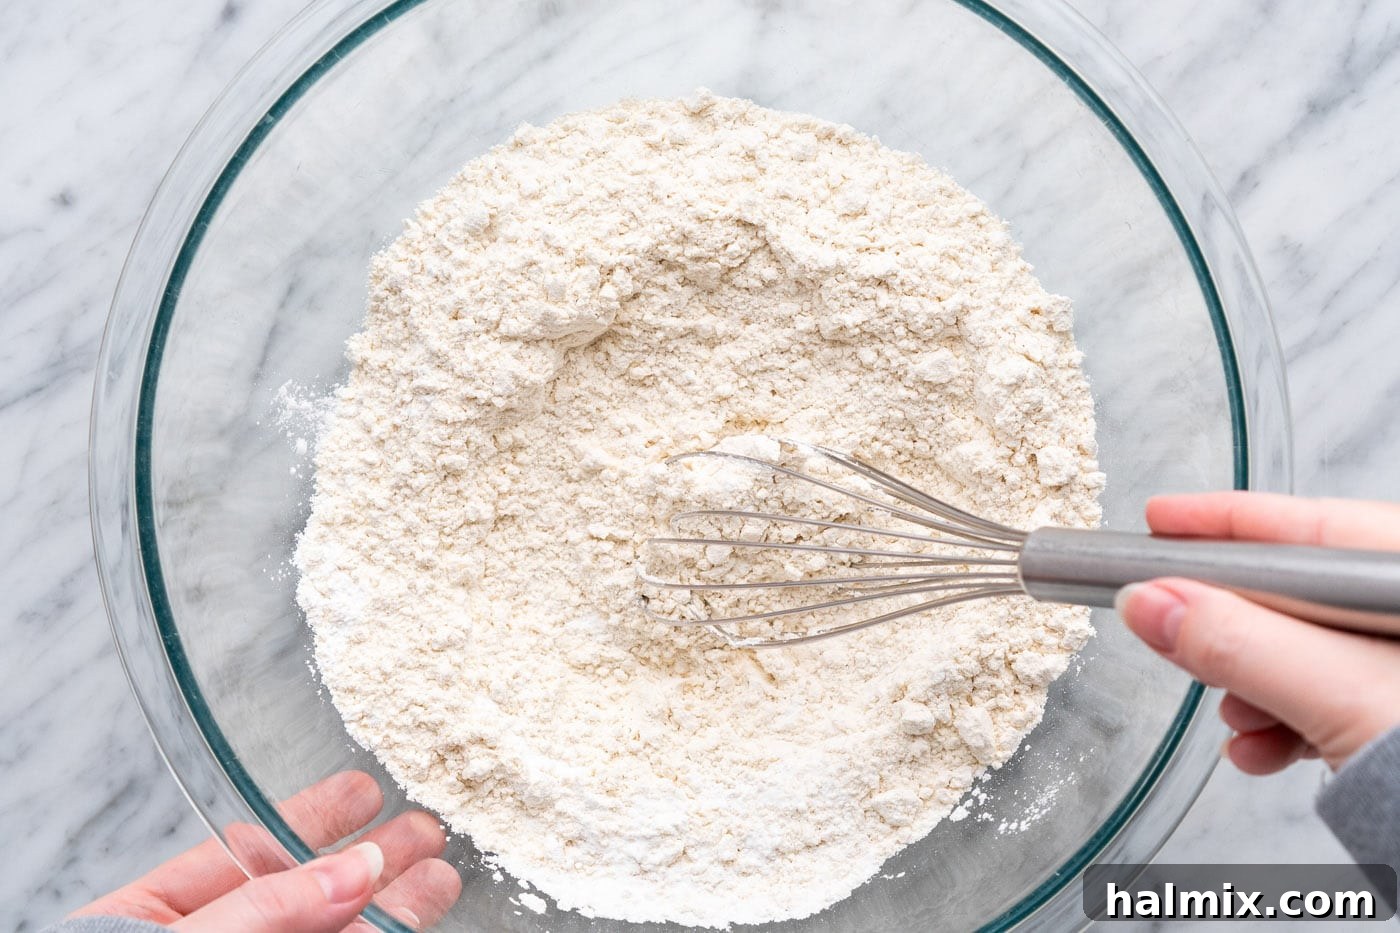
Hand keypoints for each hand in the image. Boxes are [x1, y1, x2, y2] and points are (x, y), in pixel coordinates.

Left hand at [69, 771, 460, 930]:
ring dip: (389, 910)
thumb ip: (263, 908)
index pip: (241, 856)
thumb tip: (351, 868)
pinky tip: (404, 929)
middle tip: (424, 834)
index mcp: (153, 925)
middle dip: (366, 862)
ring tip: (439, 880)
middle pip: (300, 896)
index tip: (362, 794)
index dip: (307, 819)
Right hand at [1116, 492, 1399, 774]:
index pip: (1315, 525)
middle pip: (1306, 593)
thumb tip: (1155, 603)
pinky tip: (1266, 746)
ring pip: (1314, 651)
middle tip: (1178, 630)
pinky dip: (1288, 719)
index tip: (1164, 520)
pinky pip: (1335, 697)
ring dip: (1255, 684)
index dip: (1229, 521)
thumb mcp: (1342, 698)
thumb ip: (1239, 644)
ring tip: (1236, 716)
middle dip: (1234, 621)